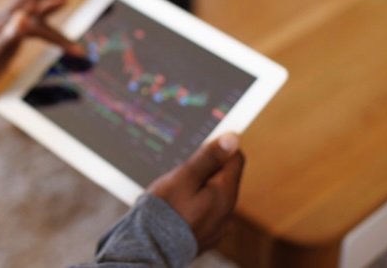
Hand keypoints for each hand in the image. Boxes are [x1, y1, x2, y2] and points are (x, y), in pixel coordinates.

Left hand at [0, 0, 96, 100]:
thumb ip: (5, 38)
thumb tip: (23, 16)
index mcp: (3, 21)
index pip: (37, 13)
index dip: (60, 22)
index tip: (79, 42)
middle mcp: (8, 15)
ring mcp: (10, 20)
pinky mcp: (12, 28)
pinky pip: (36, 12)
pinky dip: (53, 5)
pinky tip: (64, 2)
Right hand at [148, 133, 244, 252]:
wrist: (151, 248)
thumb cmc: (164, 210)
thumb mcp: (184, 177)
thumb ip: (209, 158)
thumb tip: (233, 138)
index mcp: (225, 194)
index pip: (235, 159)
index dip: (219, 149)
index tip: (199, 151)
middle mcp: (227, 212)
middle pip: (224, 178)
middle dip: (206, 171)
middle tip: (181, 176)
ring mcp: (219, 227)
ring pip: (215, 196)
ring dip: (200, 189)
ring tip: (176, 196)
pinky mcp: (208, 237)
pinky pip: (208, 213)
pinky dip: (196, 207)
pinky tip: (178, 211)